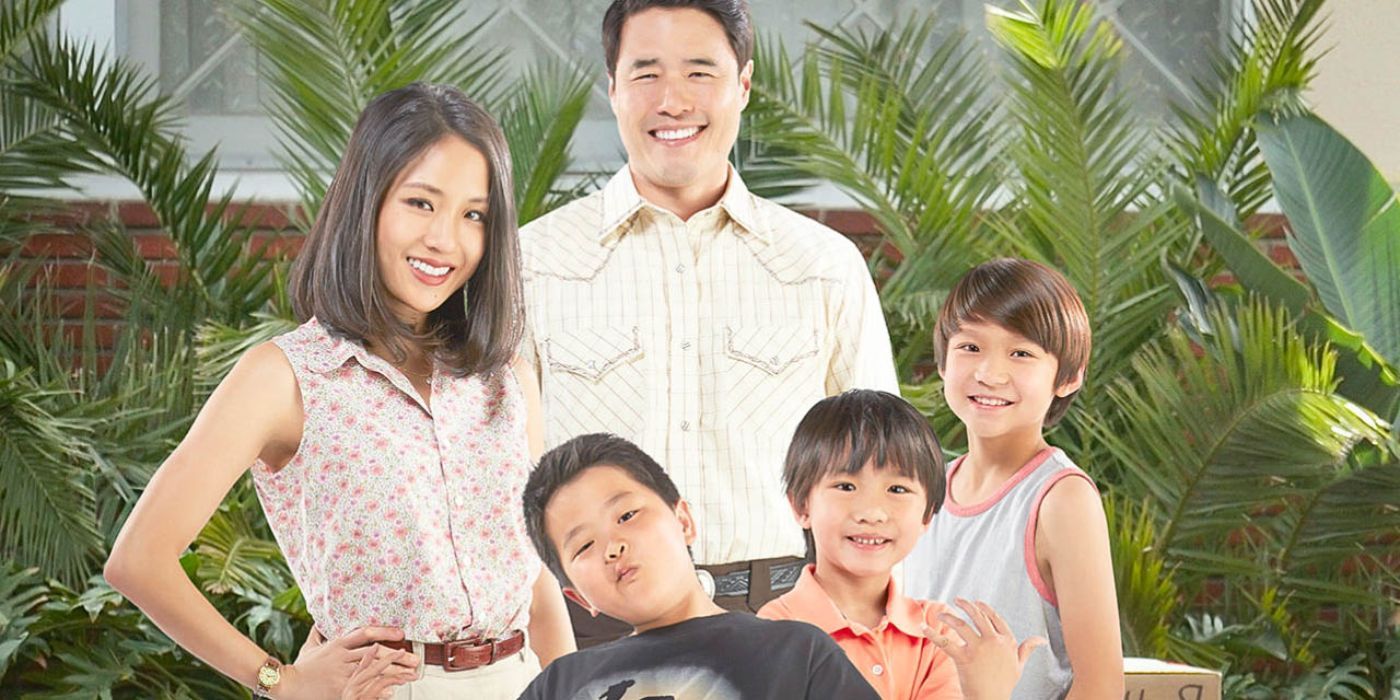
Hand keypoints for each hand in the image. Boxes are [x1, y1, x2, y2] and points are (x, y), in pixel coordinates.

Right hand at [279, 626, 419, 699]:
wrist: (287, 685)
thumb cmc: (299, 667)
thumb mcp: (310, 646)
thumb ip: (318, 633)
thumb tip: (319, 622)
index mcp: (338, 644)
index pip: (366, 633)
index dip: (385, 632)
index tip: (401, 634)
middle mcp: (342, 656)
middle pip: (376, 653)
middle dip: (398, 656)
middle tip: (414, 659)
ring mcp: (342, 673)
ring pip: (374, 670)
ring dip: (395, 673)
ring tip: (410, 675)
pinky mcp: (340, 689)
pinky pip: (364, 688)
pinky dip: (379, 689)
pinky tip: (392, 690)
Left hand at [927, 599, 1045, 699]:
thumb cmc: (1004, 684)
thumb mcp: (1019, 666)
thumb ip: (1027, 649)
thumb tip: (1041, 640)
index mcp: (1007, 642)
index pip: (995, 618)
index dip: (985, 608)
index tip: (976, 603)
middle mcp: (994, 642)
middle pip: (978, 616)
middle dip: (966, 605)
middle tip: (957, 600)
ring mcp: (979, 649)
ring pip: (961, 624)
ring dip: (949, 616)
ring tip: (940, 613)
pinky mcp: (964, 658)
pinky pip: (945, 642)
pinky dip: (932, 634)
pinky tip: (922, 626)